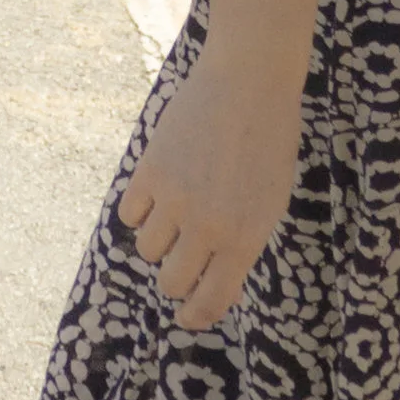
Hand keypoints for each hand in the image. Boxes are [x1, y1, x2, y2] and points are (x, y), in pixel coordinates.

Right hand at [115, 39, 303, 331]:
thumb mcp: (270, 202)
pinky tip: (157, 192)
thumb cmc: (268, 142)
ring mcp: (175, 199)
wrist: (249, 83)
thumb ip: (243, 244)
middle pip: (171, 281)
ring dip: (158, 240)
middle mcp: (207, 227)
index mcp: (244, 240)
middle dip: (175, 279)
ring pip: (147, 249)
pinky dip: (140, 210)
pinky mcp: (150, 171)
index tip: (187, 316)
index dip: (195, 316)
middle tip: (181, 263)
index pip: (209, 301)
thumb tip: (217, 284)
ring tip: (174, 214)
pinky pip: (129, 213)